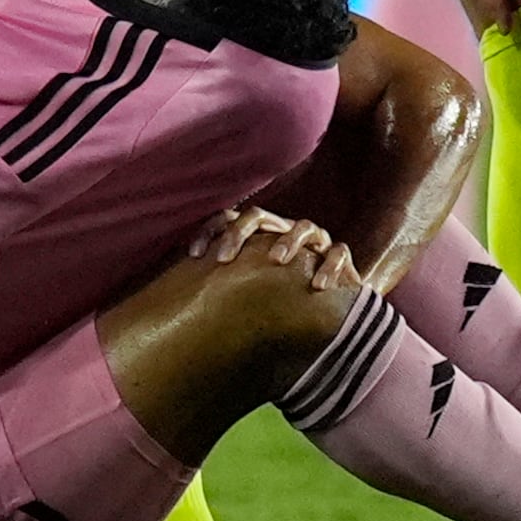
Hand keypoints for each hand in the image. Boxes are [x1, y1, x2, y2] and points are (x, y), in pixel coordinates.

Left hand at [188, 206, 357, 293]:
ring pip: (303, 226)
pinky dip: (329, 266)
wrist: (330, 303)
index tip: (193, 255)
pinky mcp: (340, 256)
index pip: (229, 219)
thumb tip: (180, 304)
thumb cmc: (278, 297)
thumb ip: (224, 287)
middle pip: (258, 216)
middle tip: (223, 259)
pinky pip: (338, 252)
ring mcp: (315, 241)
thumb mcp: (248, 290)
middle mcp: (284, 230)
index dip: (210, 231)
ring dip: (288, 241)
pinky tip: (319, 286)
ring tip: (277, 260)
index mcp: (258, 234)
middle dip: (239, 233)